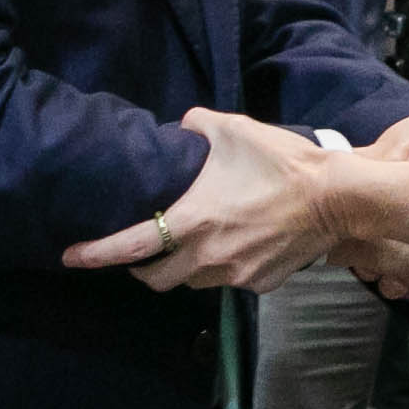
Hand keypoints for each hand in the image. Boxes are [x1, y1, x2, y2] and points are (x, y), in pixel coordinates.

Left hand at [64, 110, 346, 292]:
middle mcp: (207, 257)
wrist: (338, 197)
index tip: (70, 256)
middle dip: (142, 269)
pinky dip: (226, 267)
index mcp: (192, 221)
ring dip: (186, 268)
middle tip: (142, 253)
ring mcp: (235, 274)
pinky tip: (242, 245)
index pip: (129, 246)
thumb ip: (197, 126)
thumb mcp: (234, 130)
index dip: (94, 254)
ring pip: (194, 281)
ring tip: (196, 245)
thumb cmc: (283, 163)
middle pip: (156, 279)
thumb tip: (182, 127)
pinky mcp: (261, 283)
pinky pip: (231, 280)